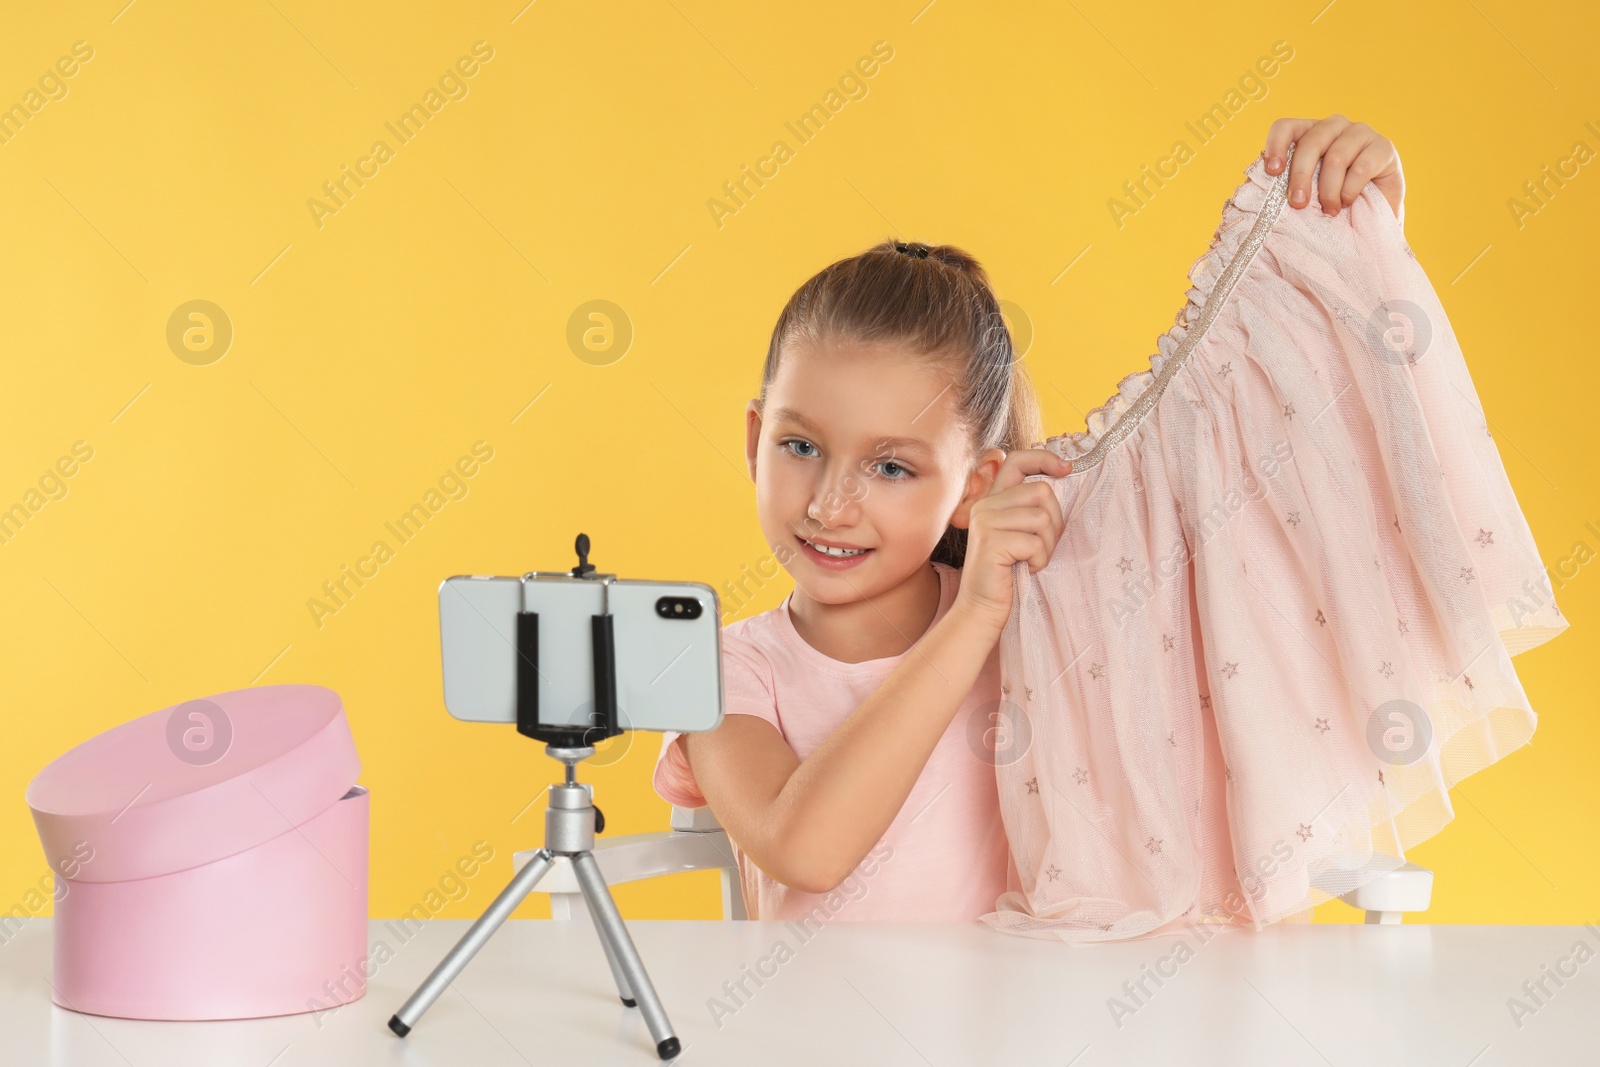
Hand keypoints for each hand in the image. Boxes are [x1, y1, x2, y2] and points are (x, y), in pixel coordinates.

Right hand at [953, 448, 1071, 630]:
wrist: (982, 608)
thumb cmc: (1008, 574)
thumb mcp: (1018, 534)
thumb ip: (1029, 509)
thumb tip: (1062, 481)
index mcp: (992, 500)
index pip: (1016, 460)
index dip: (1043, 459)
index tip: (1066, 469)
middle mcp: (985, 505)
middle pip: (1041, 492)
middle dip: (1054, 522)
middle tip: (1042, 547)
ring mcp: (986, 522)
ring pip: (1042, 517)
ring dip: (1048, 545)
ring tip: (1032, 560)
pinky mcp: (991, 541)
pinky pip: (1035, 542)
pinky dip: (1039, 560)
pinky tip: (1025, 569)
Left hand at [1262, 114, 1403, 220]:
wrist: (1370, 218)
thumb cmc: (1329, 204)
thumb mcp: (1303, 193)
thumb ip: (1283, 184)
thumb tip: (1253, 188)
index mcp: (1308, 133)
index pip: (1286, 127)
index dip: (1276, 145)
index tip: (1272, 171)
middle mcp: (1333, 126)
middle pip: (1310, 142)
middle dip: (1300, 176)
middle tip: (1298, 204)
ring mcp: (1360, 133)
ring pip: (1335, 157)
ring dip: (1328, 190)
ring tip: (1328, 211)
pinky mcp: (1383, 147)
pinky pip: (1361, 167)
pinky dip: (1349, 190)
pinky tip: (1347, 203)